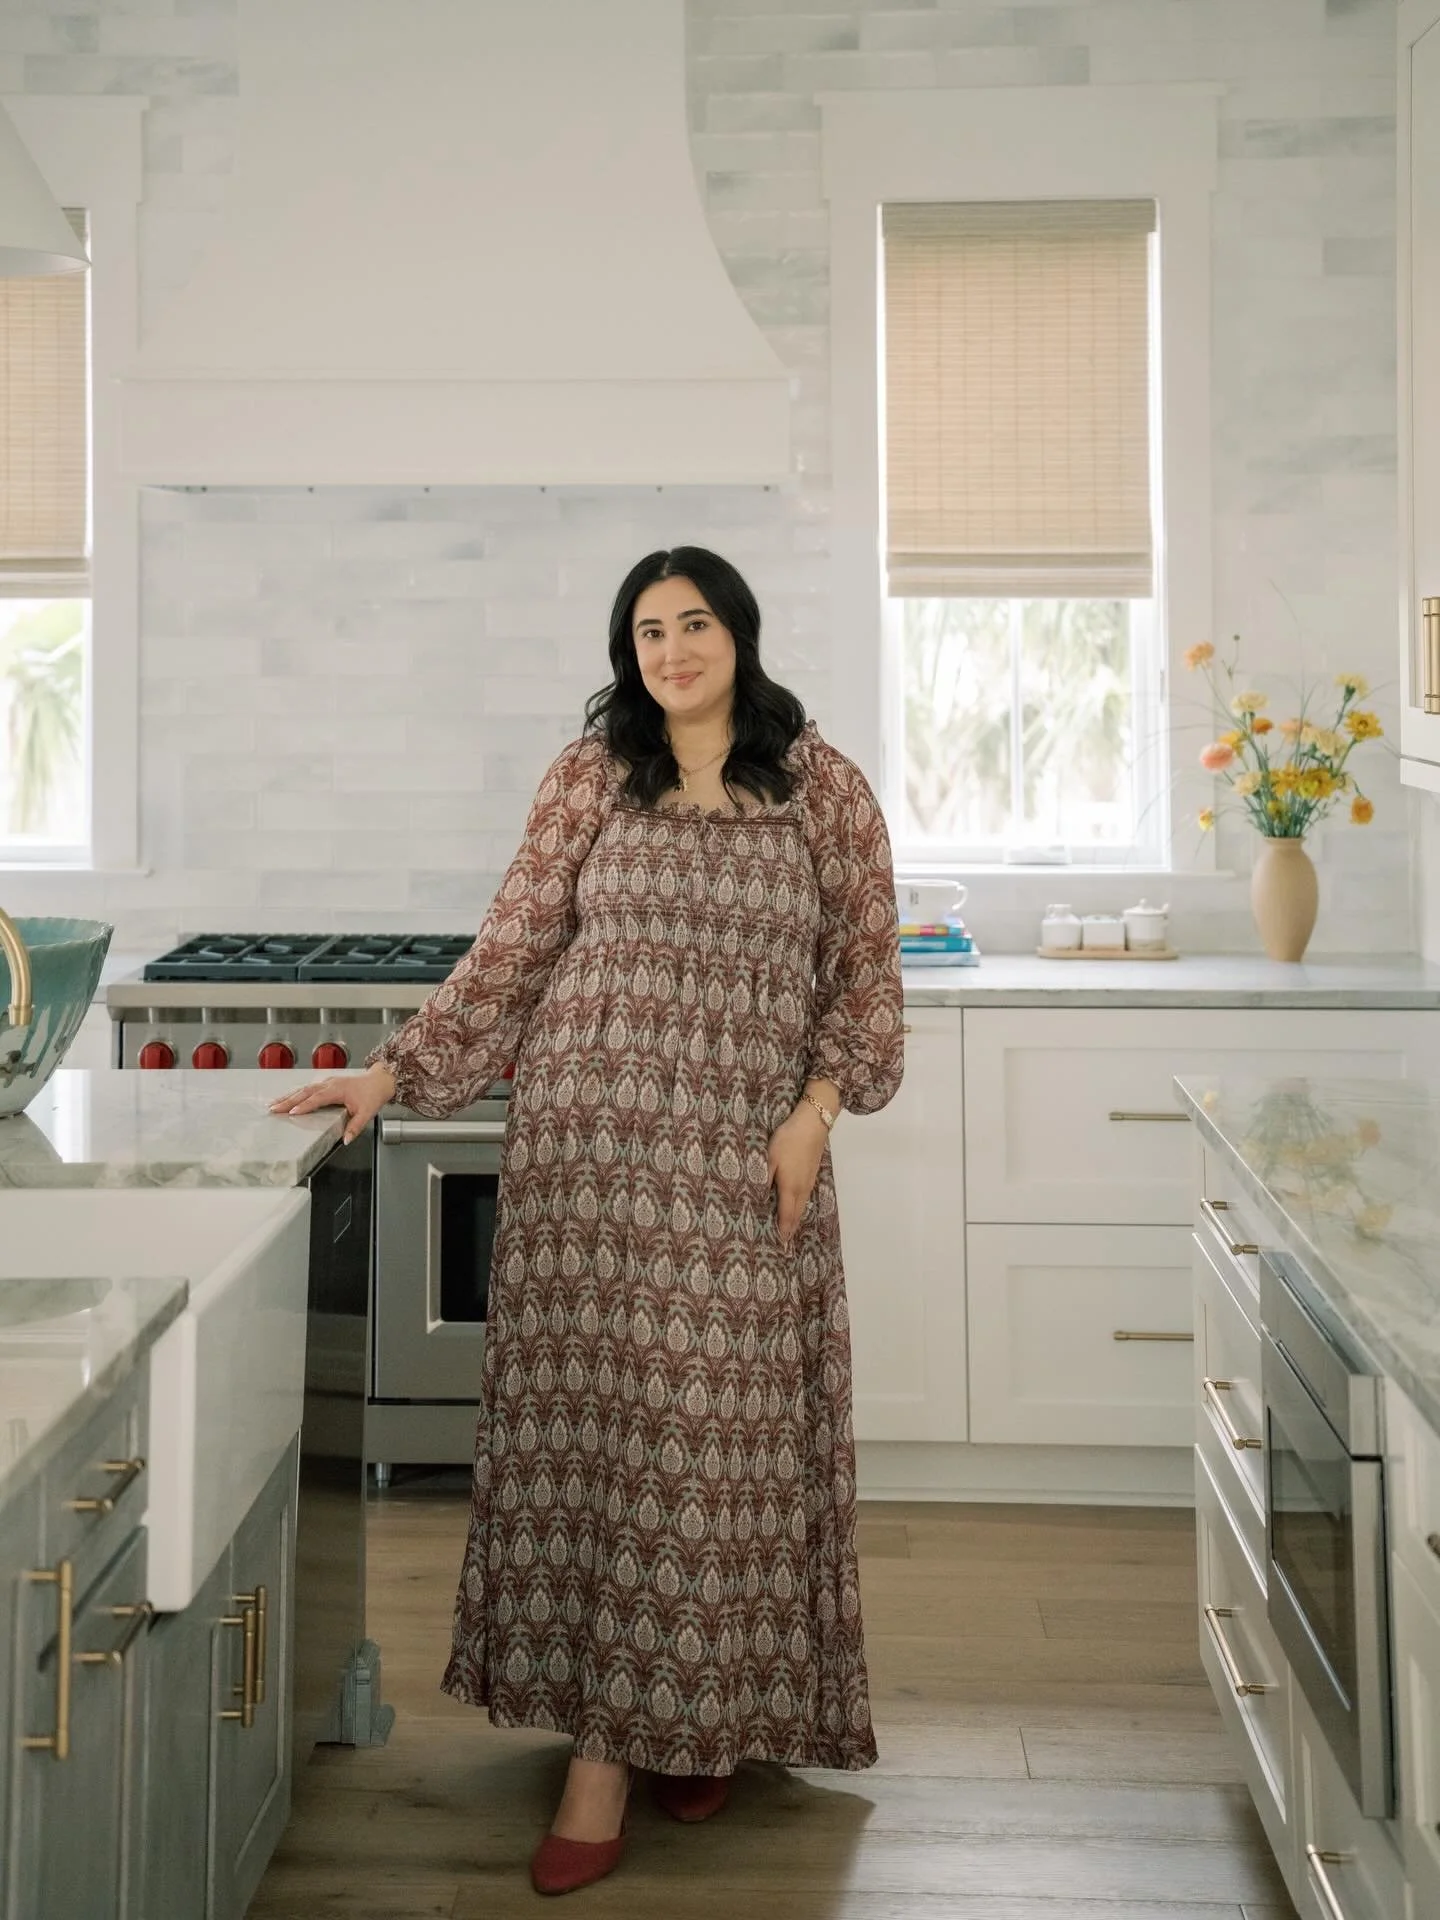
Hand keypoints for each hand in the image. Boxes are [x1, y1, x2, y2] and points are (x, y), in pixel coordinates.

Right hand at [268, 1063, 396, 1143]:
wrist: (379, 1081)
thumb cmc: (372, 1094)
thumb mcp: (367, 1113)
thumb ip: (355, 1127)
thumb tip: (346, 1140)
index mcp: (338, 1090)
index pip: (318, 1098)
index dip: (305, 1105)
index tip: (292, 1112)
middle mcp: (329, 1084)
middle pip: (305, 1092)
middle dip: (288, 1101)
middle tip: (273, 1109)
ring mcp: (326, 1082)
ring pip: (303, 1089)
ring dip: (287, 1096)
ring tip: (273, 1105)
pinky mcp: (325, 1084)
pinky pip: (307, 1088)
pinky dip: (294, 1094)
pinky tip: (285, 1099)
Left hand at [767, 1101, 828, 1249]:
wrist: (813, 1124)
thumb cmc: (788, 1140)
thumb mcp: (770, 1158)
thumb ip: (764, 1179)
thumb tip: (758, 1199)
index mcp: (790, 1187)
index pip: (785, 1215)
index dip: (782, 1230)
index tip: (779, 1244)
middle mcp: (802, 1188)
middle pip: (796, 1214)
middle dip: (789, 1229)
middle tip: (782, 1243)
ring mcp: (809, 1181)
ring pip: (801, 1206)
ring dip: (795, 1219)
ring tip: (788, 1230)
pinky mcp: (812, 1174)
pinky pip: (805, 1198)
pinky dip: (799, 1208)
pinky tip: (795, 1207)